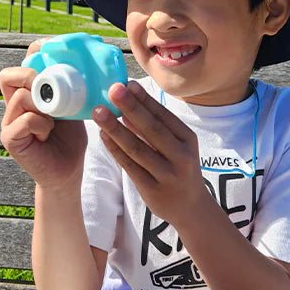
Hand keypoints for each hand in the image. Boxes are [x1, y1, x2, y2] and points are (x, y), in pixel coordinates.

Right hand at [0, 39, 86, 189]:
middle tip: (54, 86)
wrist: (67, 172)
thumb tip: (100, 67)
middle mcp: (15, 104)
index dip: (37, 51)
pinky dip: (41, 122)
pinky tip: (49, 131)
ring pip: (20, 97)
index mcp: (30, 93)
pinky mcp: (11, 138)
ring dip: (44, 104)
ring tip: (56, 117)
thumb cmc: (71, 138)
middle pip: (10, 75)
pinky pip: (24, 120)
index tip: (56, 45)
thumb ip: (76, 89)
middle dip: (33, 75)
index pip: (26, 63)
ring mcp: (10, 121)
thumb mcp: (76, 107)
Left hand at [93, 81, 206, 222]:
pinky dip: (115, 150)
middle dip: (131, 107)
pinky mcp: (152, 190)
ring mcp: (167, 174)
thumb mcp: (178, 146)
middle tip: (113, 90)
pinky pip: (130, 166)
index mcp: (188, 139)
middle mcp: (181, 156)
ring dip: (116, 128)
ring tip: (98, 111)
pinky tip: (103, 136)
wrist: (190, 206)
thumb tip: (128, 105)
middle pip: (152, 129)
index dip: (145, 99)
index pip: (164, 116)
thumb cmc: (180, 168)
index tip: (128, 83)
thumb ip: (157, 128)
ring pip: (137, 148)